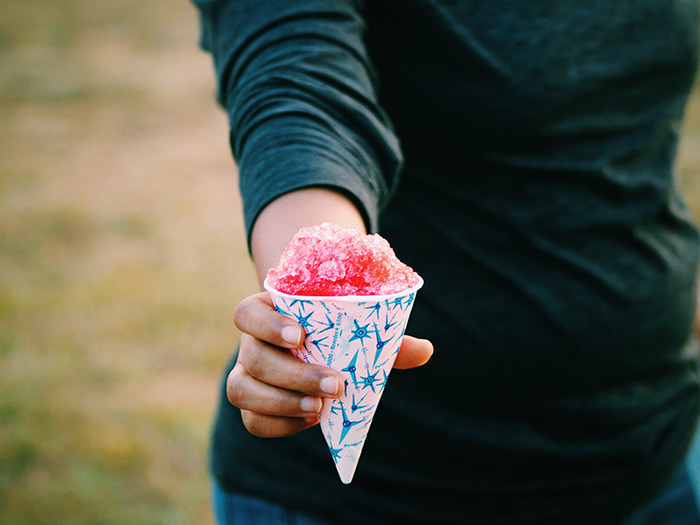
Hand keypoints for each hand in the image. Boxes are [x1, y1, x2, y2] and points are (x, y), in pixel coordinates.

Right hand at [229, 292, 432, 437]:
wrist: (317, 349)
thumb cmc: (336, 332)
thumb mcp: (357, 329)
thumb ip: (385, 339)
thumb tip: (425, 351)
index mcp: (268, 312)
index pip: (246, 313)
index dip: (267, 325)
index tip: (301, 336)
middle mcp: (251, 342)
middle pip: (253, 358)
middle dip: (293, 375)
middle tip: (336, 384)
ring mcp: (246, 374)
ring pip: (241, 390)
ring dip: (282, 403)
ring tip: (321, 408)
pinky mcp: (253, 405)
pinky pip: (252, 420)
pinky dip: (281, 424)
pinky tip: (313, 420)